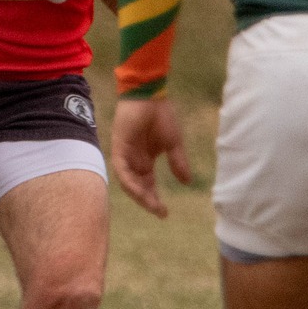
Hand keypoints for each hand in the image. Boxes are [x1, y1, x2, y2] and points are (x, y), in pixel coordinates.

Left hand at [111, 97, 191, 217]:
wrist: (150, 95)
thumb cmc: (161, 115)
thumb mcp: (173, 143)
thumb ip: (178, 162)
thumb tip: (188, 182)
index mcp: (145, 160)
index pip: (147, 185)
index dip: (154, 199)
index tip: (164, 213)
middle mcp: (134, 161)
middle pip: (138, 187)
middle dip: (148, 201)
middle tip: (160, 212)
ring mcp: (125, 155)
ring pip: (128, 182)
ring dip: (139, 195)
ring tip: (152, 205)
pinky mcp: (119, 148)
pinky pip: (122, 170)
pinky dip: (130, 181)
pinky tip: (140, 191)